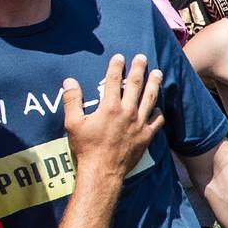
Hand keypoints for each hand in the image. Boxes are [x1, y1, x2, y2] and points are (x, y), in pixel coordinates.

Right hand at [64, 53, 163, 180]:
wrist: (102, 171)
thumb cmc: (86, 147)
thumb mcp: (73, 123)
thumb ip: (72, 100)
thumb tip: (69, 81)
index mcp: (109, 107)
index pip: (113, 80)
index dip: (116, 66)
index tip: (120, 56)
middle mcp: (128, 112)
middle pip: (136, 85)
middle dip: (139, 69)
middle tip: (143, 57)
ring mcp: (140, 124)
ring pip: (150, 99)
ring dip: (154, 84)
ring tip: (158, 73)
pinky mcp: (147, 136)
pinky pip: (157, 120)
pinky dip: (158, 111)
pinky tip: (158, 106)